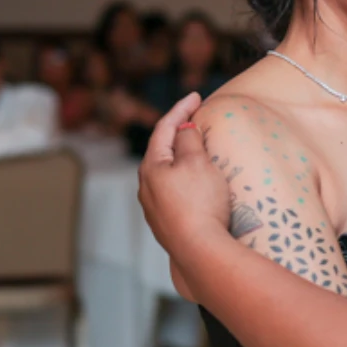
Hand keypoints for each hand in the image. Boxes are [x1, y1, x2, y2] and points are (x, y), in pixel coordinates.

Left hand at [137, 95, 230, 264]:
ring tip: (198, 154)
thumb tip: (184, 130)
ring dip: (181, 160)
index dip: (181, 109)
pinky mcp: (166, 226)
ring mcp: (154, 209)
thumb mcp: (197, 162)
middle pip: (162, 152)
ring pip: (166, 175)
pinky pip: (174, 194)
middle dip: (178, 135)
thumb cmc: (199, 202)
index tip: (196, 96)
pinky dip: (185, 181)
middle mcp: (146, 187)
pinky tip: (197, 187)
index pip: (164, 128)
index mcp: (151, 167)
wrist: (200, 250)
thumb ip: (189, 139)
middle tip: (195, 122)